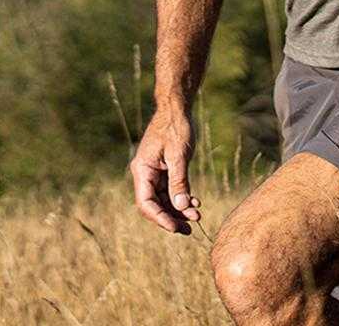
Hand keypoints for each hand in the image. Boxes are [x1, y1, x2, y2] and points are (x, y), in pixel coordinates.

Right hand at [130, 107, 202, 233]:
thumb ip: (179, 182)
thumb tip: (180, 207)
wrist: (177, 108)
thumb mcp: (179, 156)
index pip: (146, 203)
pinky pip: (171, 190)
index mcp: (142, 170)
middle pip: (155, 204)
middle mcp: (145, 174)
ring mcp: (154, 172)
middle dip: (171, 218)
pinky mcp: (164, 169)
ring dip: (179, 209)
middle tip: (188, 230)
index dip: (160, 218)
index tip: (175, 228)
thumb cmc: (176, 128)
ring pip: (164, 199)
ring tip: (196, 218)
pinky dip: (182, 197)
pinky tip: (195, 203)